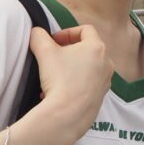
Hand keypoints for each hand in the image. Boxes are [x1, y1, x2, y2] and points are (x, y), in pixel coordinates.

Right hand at [29, 25, 113, 143]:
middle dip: (67, 52)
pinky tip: (56, 92)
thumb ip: (38, 36)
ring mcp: (105, 81)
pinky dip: (73, 84)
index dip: (67, 32)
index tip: (53, 41)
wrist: (68, 114)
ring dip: (69, 69)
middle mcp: (106, 63)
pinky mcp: (101, 97)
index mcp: (97, 48)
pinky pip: (86, 85)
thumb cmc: (60, 80)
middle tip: (52, 58)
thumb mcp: (44, 52)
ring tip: (52, 78)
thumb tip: (36, 32)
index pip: (85, 30)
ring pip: (86, 68)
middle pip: (86, 49)